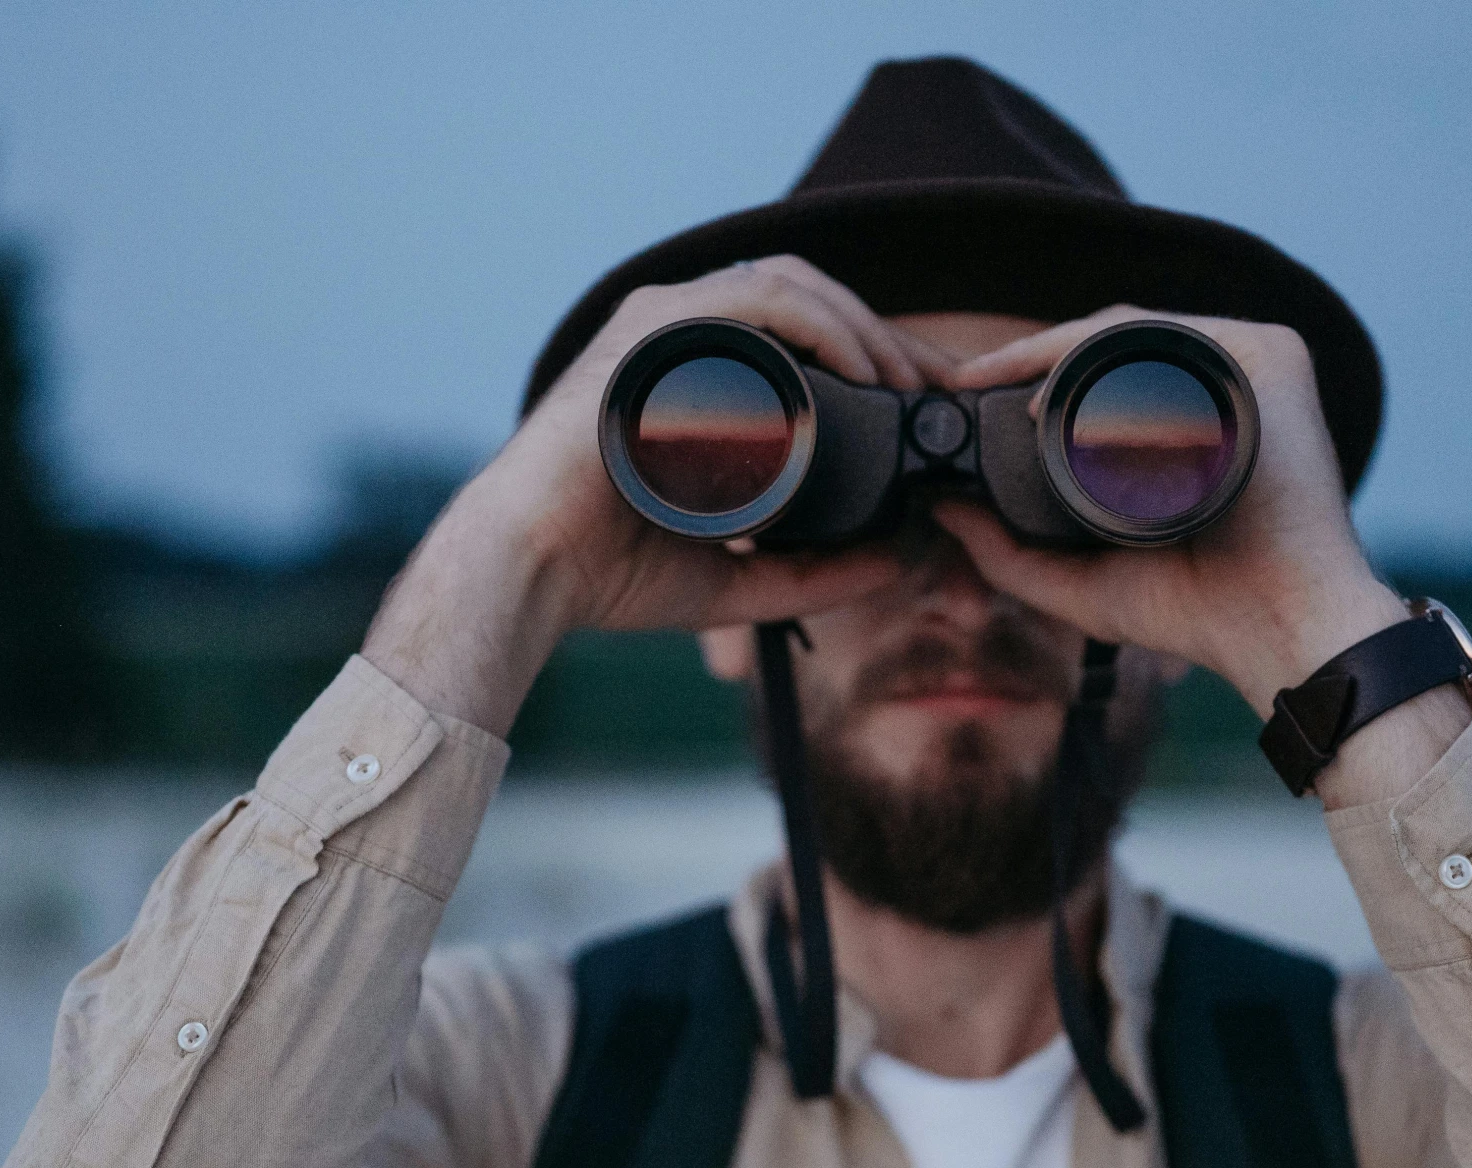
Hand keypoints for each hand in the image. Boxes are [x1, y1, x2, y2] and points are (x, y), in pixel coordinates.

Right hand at [364, 256, 949, 734]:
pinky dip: (821, 322)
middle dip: (887, 339)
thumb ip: (814, 573)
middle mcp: (680, 335)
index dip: (877, 360)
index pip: (805, 337)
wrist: (530, 572)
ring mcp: (664, 323)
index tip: (933, 405)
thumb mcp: (739, 577)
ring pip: (793, 286)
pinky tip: (861, 364)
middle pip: (810, 301)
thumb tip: (895, 563)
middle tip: (941, 390)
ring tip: (910, 384)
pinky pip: (757, 297)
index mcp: (695, 374)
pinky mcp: (654, 327)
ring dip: (864, 327)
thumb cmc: (609, 571)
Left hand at [933, 305, 1408, 716]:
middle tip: (967, 379)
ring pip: (1135, 332)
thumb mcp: (1082, 582)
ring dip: (1056, 349)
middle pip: (1114, 343)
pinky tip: (1054, 388)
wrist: (1272, 628)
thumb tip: (942, 511)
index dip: (1033, 373)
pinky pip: (1171, 334)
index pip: (1104, 373)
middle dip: (1032, 355)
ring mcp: (1254, 365)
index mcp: (1197, 416)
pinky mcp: (1273, 358)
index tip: (965, 393)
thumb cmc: (1196, 611)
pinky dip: (1106, 350)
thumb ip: (1009, 554)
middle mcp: (1229, 380)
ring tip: (996, 383)